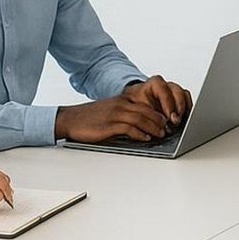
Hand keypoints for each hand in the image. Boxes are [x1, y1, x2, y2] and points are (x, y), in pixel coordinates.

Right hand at [55, 92, 171, 141]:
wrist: (70, 119)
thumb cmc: (89, 118)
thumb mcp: (109, 112)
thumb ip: (124, 116)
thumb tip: (141, 127)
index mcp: (121, 100)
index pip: (145, 105)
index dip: (158, 113)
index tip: (166, 122)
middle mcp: (120, 105)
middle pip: (146, 111)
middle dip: (159, 121)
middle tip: (168, 129)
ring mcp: (115, 114)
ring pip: (140, 119)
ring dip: (153, 127)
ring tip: (161, 134)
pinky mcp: (109, 125)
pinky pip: (129, 128)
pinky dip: (140, 133)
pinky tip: (146, 138)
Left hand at [124, 75, 191, 125]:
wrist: (137, 102)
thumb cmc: (137, 103)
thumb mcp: (136, 106)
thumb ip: (146, 112)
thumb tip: (152, 122)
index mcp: (154, 83)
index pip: (164, 91)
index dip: (168, 105)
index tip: (169, 117)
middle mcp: (166, 85)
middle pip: (177, 92)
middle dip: (178, 108)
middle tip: (175, 122)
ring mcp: (174, 91)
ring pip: (184, 95)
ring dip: (183, 110)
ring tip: (180, 122)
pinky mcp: (179, 98)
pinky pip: (188, 100)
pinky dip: (187, 110)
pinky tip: (183, 119)